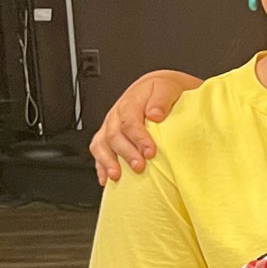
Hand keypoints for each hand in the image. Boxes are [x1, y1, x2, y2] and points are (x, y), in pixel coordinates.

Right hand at [89, 69, 202, 183]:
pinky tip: (106, 179)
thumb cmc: (164, 91)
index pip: (130, 121)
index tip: (150, 152)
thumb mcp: (168, 88)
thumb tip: (155, 114)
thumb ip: (162, 100)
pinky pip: (98, 150)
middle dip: (126, 153)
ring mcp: (110, 126)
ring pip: (101, 144)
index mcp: (131, 102)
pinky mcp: (108, 136)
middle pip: (114, 135)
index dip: (138, 138)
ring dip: (108, 161)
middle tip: (138, 166)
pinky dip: (100, 166)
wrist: (159, 89)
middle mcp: (117, 114)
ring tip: (117, 176)